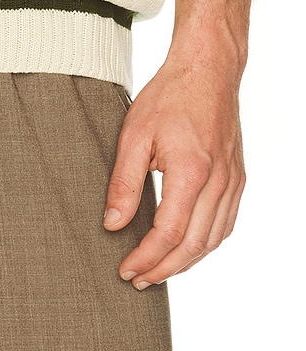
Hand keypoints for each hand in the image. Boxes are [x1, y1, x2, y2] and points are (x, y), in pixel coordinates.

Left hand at [102, 56, 244, 287]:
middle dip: (163, 269)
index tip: (126, 270)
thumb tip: (113, 224)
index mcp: (191, 172)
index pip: (168, 234)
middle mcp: (218, 183)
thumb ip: (123, 182)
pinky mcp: (237, 178)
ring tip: (158, 270)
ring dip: (186, 262)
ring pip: (213, 240)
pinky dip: (206, 244)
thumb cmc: (169, 96)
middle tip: (138, 280)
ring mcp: (232, 182)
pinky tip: (187, 247)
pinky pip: (225, 224)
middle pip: (193, 246)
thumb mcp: (134, 134)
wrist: (208, 70)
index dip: (146, 258)